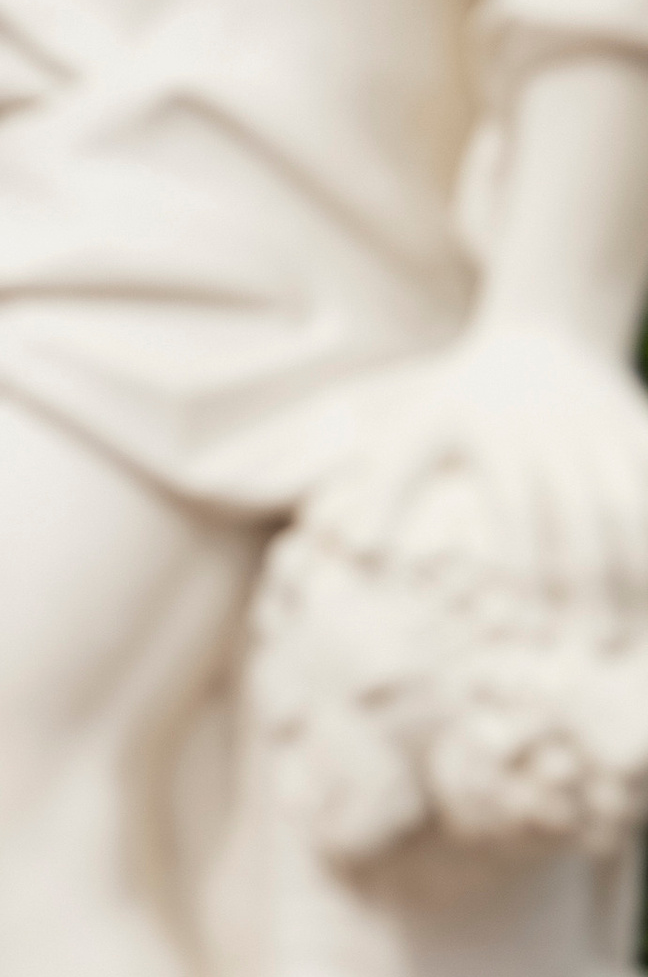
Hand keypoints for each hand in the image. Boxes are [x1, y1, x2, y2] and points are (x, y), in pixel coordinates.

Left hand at [321, 325, 647, 607]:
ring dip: (639, 563)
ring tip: (637, 624)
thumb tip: (358, 553)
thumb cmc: (470, 396)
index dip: (523, 571)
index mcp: (497, 433)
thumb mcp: (419, 426)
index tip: (525, 632)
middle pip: (583, 515)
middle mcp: (556, 431)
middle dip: (590, 583)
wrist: (547, 328)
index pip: (517, 513)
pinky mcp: (640, 428)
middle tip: (594, 648)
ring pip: (632, 501)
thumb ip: (388, 488)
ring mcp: (605, 428)